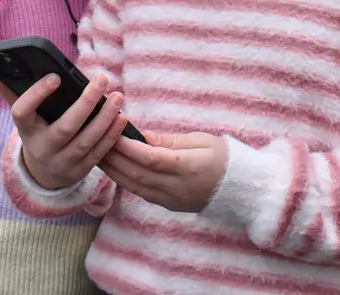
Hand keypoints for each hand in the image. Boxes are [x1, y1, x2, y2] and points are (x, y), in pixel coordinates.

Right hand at [0, 65, 127, 190]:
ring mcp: (62, 162)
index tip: (55, 77)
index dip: (36, 95)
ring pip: (86, 142)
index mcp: (26, 129)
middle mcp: (42, 148)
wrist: (44, 173)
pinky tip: (121, 118)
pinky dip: (111, 136)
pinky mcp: (80, 171)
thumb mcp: (23, 115)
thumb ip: (8, 90)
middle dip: (86, 103)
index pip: (22, 112)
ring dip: (105, 119)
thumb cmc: (36, 131)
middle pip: (65, 127)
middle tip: (103, 78)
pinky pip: (98, 154)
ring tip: (118, 96)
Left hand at [100, 132, 228, 212]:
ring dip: (114, 171)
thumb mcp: (202, 141)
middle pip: (137, 173)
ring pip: (134, 186)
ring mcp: (171, 199)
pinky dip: (125, 180)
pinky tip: (115, 169)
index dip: (129, 147)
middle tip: (98, 140)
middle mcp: (176, 187)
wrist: (241, 189)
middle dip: (114, 157)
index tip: (114, 132)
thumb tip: (142, 136)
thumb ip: (170, 140)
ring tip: (100, 154)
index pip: (150, 158)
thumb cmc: (224, 158)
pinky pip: (141, 193)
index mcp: (188, 167)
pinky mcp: (168, 205)